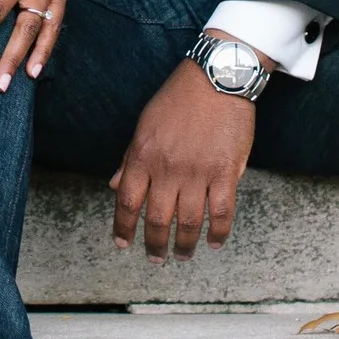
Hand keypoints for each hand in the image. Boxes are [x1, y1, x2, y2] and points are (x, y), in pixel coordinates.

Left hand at [109, 44, 263, 261]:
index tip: (122, 243)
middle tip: (157, 259)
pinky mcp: (225, 172)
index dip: (123, 227)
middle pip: (157, 219)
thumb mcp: (145, 125)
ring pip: (188, 221)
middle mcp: (167, 168)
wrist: (217, 78)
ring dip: (185, 245)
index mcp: (143, 155)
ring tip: (183, 256)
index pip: (127, 201)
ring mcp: (197, 172)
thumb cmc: (178, 99)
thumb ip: (130, 158)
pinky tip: (214, 242)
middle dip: (155, 245)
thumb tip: (114, 186)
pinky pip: (221, 212)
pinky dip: (217, 232)